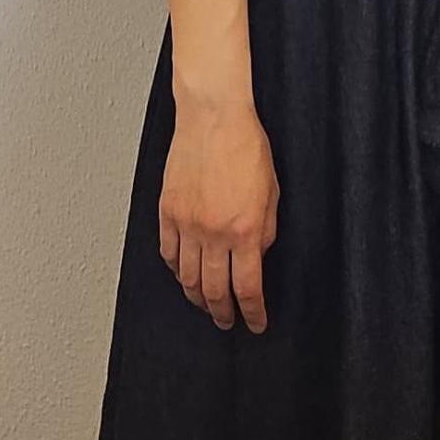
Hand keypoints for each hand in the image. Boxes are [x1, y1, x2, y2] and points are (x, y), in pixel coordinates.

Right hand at [158, 94, 279, 331]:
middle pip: (214, 290)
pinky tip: (183, 275)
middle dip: (223, 313)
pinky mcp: (168, 211)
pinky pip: (168, 253)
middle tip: (228, 322)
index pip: (247, 288)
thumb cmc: (246, 146)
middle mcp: (213, 232)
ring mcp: (186, 223)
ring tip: (206, 305)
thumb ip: (265, 230)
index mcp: (244, 230)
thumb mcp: (272, 192)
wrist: (214, 116)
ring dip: (198, 298)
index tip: (256, 323)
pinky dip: (176, 270)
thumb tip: (257, 256)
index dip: (252, 312)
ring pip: (188, 278)